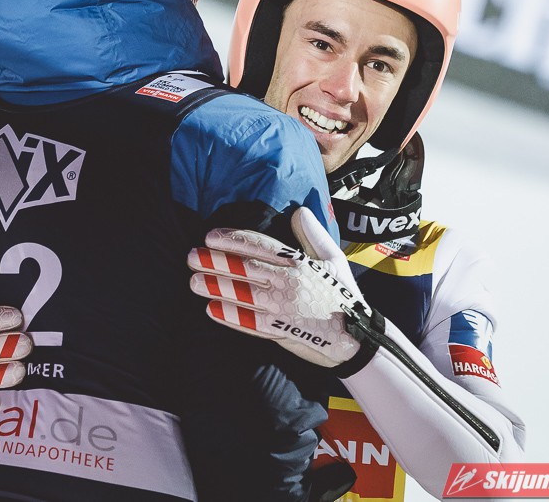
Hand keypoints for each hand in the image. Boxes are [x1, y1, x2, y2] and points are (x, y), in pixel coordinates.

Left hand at [187, 207, 369, 367]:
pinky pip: (250, 323)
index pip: (260, 246)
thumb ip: (313, 234)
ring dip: (215, 287)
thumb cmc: (343, 294)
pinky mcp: (281, 332)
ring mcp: (283, 309)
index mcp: (299, 263)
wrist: (357, 337)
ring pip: (243, 295)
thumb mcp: (333, 258)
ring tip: (193, 281)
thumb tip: (299, 211)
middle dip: (215, 261)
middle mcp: (288, 284)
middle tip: (191, 256)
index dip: (233, 240)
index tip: (211, 236)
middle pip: (245, 268)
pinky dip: (229, 316)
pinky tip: (211, 309)